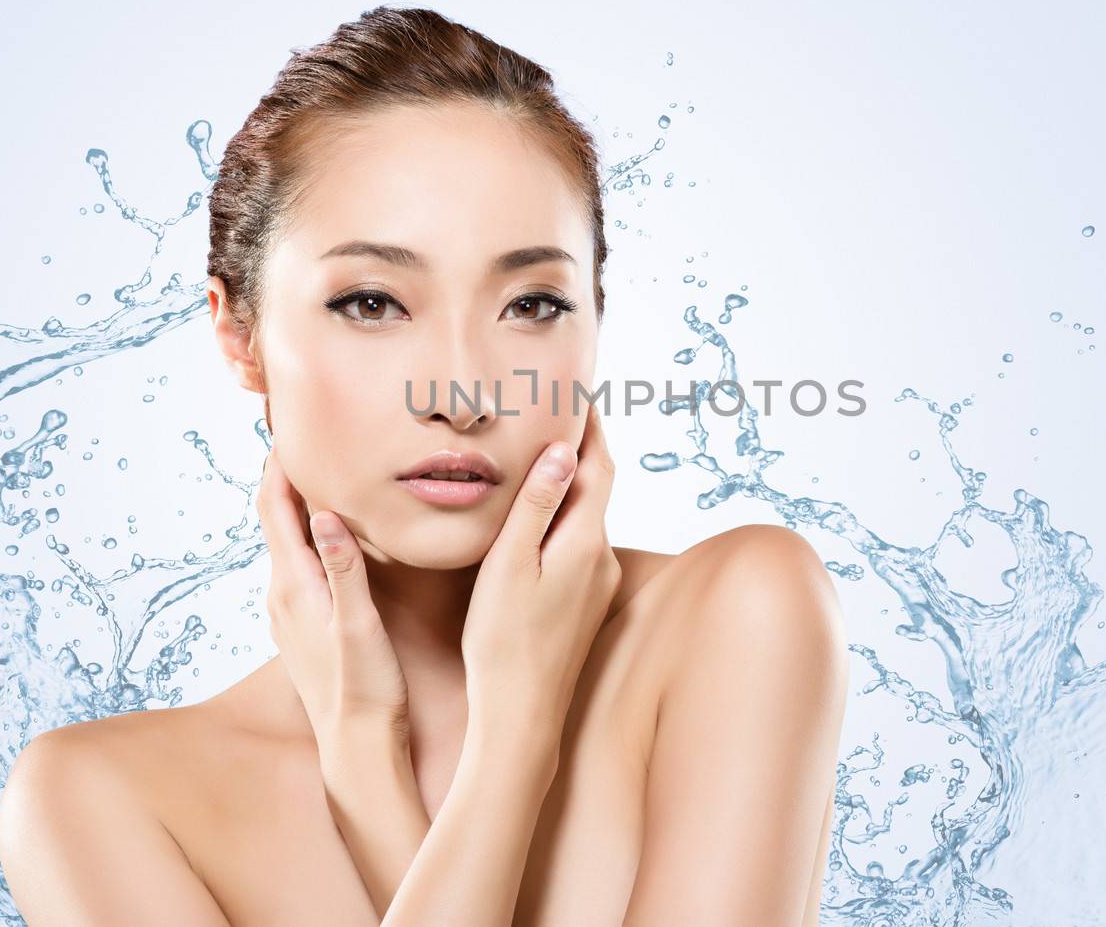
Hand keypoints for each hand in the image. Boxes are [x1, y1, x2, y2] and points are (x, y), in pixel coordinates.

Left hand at [257, 442, 410, 741]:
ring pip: (287, 540)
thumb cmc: (365, 688)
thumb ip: (343, 569)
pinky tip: (331, 532)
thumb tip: (326, 514)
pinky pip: (299, 562)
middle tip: (303, 434)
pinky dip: (308, 534)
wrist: (357, 747)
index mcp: (294, 586)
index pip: (276, 508)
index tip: (288, 424)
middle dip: (287, 474)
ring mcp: (289, 610)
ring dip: (297, 503)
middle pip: (276, 517)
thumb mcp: (358, 626)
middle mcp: (282, 593)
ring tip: (320, 470)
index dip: (279, 464)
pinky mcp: (303, 623)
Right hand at [461, 402, 621, 738]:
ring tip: (541, 453)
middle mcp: (601, 558)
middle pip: (596, 486)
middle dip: (580, 446)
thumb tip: (563, 448)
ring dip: (569, 484)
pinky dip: (562, 518)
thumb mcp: (510, 564)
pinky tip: (537, 519)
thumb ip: (536, 505)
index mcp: (585, 542)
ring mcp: (596, 583)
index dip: (589, 423)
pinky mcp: (583, 603)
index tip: (577, 388)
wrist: (521, 716)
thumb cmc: (504, 641)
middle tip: (556, 408)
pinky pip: (577, 543)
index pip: (598, 464)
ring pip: (585, 516)